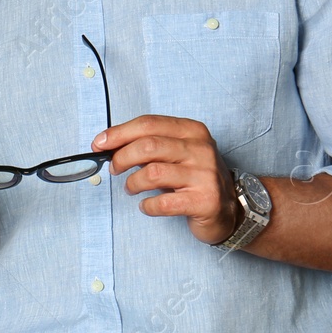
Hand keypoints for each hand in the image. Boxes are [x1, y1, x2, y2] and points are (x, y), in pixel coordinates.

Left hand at [98, 115, 239, 245]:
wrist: (233, 209)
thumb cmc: (195, 177)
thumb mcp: (177, 152)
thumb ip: (149, 144)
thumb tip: (107, 144)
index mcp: (192, 130)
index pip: (148, 124)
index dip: (118, 133)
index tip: (99, 144)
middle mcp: (201, 149)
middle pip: (148, 146)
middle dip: (122, 157)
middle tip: (114, 169)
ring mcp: (205, 175)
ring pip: (152, 173)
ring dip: (133, 183)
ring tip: (131, 188)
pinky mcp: (205, 201)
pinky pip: (163, 203)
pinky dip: (147, 206)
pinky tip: (146, 206)